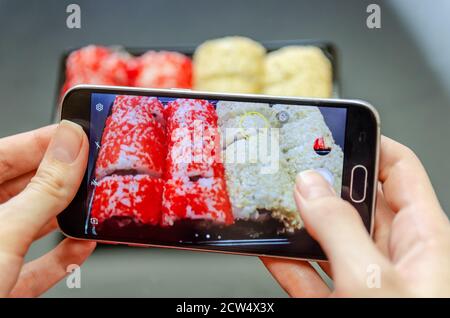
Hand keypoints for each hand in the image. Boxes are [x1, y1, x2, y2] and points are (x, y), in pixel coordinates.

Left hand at [0, 121, 95, 297]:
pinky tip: (82, 246)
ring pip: (33, 224)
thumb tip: (70, 146)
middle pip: (24, 187)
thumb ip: (43, 189)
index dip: (45, 140)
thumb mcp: (2, 233)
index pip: (5, 153)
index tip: (80, 133)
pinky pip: (37, 263)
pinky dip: (63, 256)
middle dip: (63, 180)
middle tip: (95, 169)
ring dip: (66, 218)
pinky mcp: (1, 284)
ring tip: (93, 204)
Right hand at [261, 136, 449, 296]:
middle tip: (293, 170)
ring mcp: (368, 280)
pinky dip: (289, 261)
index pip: (398, 169)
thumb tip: (309, 185)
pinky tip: (271, 249)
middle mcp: (396, 255)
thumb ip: (339, 228)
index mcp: (423, 238)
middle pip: (357, 202)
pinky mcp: (344, 300)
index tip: (333, 131)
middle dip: (323, 184)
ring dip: (300, 225)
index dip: (369, 143)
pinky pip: (312, 273)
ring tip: (276, 206)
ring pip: (330, 238)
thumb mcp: (372, 279)